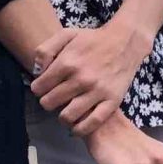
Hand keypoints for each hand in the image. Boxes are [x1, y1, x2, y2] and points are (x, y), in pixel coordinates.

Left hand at [30, 18, 154, 133]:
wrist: (125, 42)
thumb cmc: (93, 39)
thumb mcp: (66, 34)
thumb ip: (45, 50)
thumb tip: (36, 72)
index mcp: (67, 63)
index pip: (38, 88)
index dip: (38, 88)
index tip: (45, 87)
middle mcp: (80, 79)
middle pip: (49, 103)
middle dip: (48, 101)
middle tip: (55, 97)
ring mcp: (97, 92)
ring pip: (67, 116)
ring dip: (62, 116)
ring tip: (65, 110)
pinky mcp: (112, 101)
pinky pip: (93, 123)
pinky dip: (81, 129)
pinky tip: (76, 127)